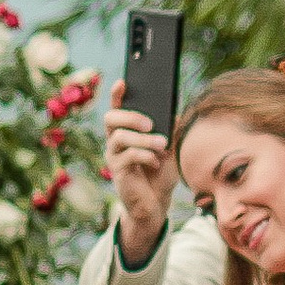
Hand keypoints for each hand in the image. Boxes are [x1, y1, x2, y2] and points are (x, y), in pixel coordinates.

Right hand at [103, 101, 176, 255]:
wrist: (156, 202)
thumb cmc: (161, 172)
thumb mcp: (171, 146)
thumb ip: (170, 129)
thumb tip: (174, 112)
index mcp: (127, 131)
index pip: (118, 108)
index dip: (117, 94)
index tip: (123, 82)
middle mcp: (115, 141)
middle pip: (110, 118)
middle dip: (130, 116)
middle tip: (150, 123)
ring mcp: (114, 156)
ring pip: (120, 137)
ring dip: (143, 139)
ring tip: (161, 145)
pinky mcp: (117, 172)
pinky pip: (127, 157)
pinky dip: (145, 156)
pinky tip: (156, 162)